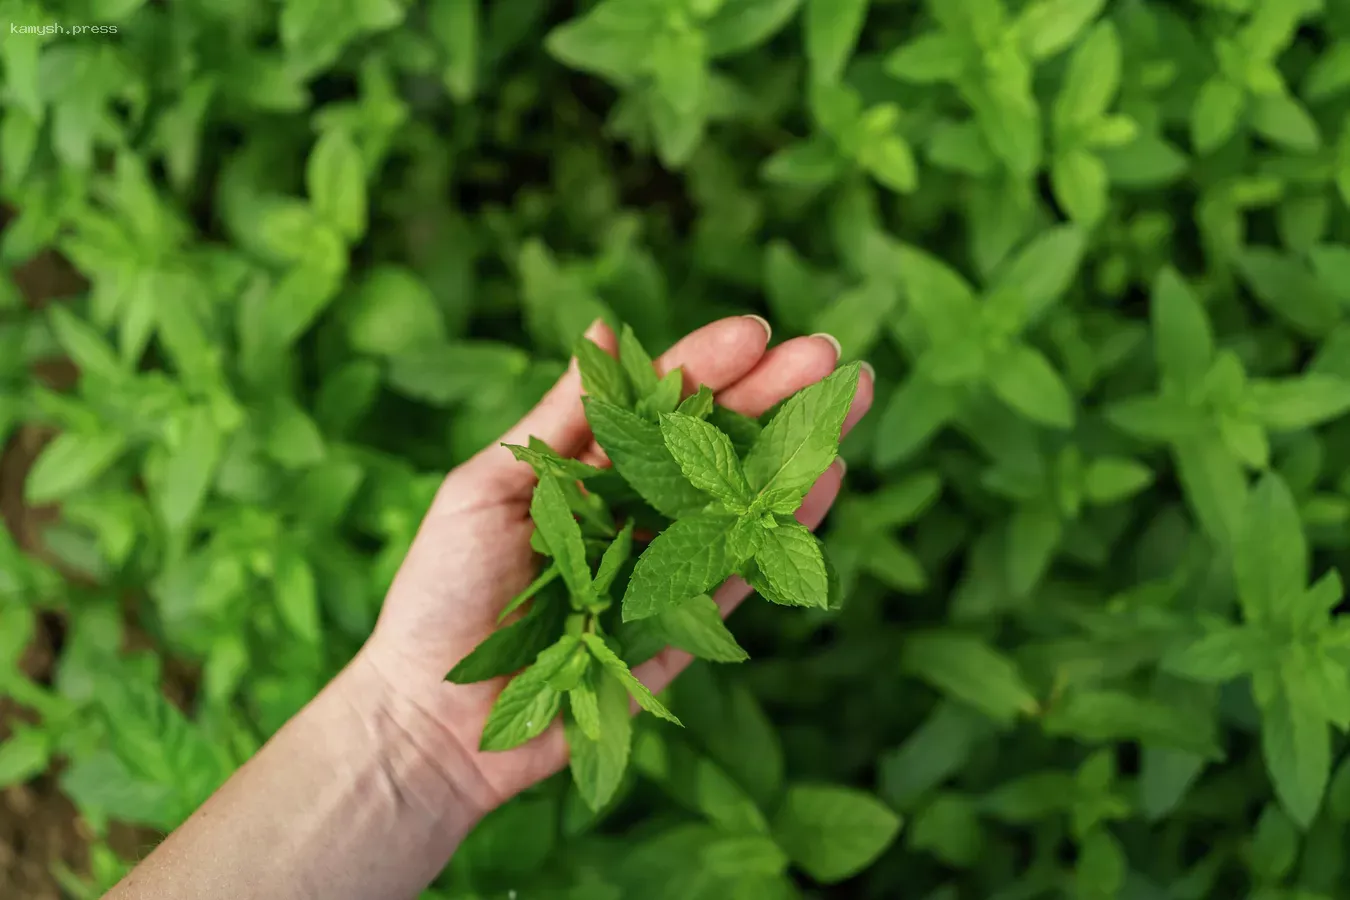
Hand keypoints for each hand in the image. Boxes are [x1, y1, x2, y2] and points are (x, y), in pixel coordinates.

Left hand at [358, 316, 873, 821]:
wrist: (435, 713)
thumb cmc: (443, 590)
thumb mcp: (489, 489)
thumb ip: (558, 421)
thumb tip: (603, 327)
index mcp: (586, 468)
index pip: (656, 403)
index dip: (707, 366)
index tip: (757, 333)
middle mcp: (632, 510)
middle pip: (713, 442)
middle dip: (773, 396)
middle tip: (829, 356)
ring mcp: (661, 566)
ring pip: (738, 498)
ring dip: (796, 451)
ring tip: (849, 402)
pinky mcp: (682, 626)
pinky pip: (738, 570)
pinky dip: (783, 528)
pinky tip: (823, 481)